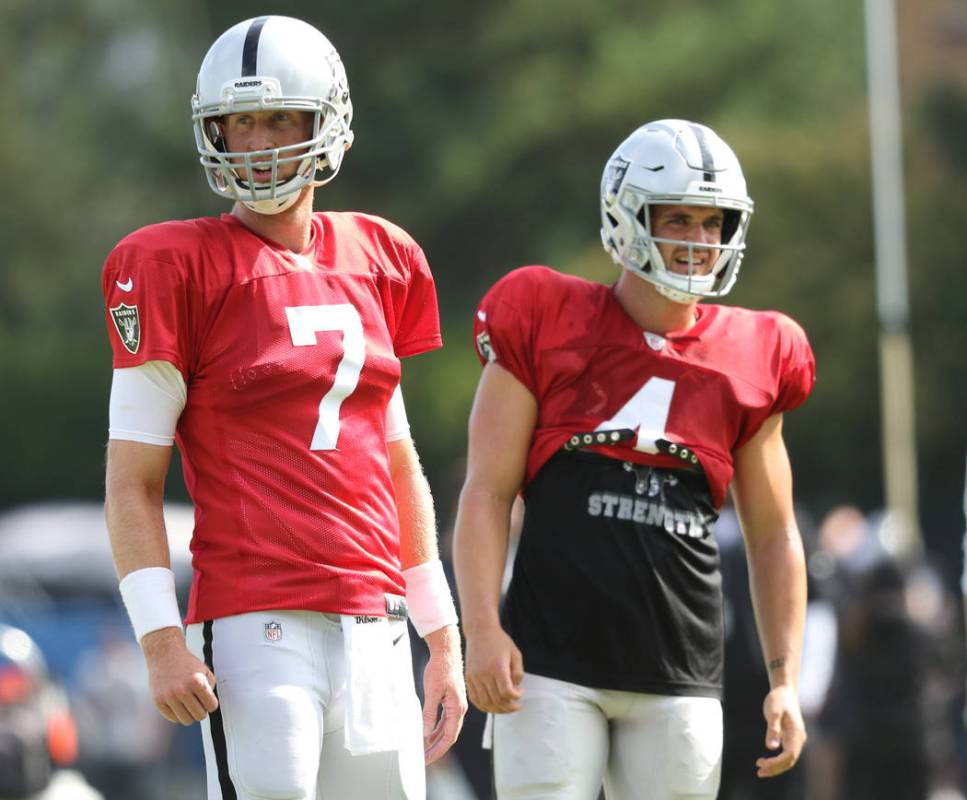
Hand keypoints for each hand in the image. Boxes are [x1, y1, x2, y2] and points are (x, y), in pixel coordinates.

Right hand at [141, 627, 217, 724]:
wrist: (165, 655)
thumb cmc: (188, 665)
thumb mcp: (205, 671)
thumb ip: (211, 688)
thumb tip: (209, 708)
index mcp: (197, 682)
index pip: (211, 706)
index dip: (211, 704)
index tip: (207, 699)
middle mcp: (183, 690)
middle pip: (199, 716)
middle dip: (201, 710)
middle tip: (198, 702)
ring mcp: (169, 697)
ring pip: (186, 721)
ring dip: (190, 714)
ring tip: (188, 704)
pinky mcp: (158, 701)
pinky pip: (173, 718)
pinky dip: (178, 713)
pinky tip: (177, 703)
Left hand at [421, 625, 467, 763]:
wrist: (446, 651)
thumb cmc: (440, 668)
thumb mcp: (432, 691)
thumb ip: (429, 713)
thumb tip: (426, 733)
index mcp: (457, 708)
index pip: (449, 737)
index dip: (438, 750)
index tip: (427, 759)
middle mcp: (460, 709)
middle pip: (449, 736)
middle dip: (437, 749)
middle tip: (424, 760)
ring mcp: (456, 705)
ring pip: (448, 729)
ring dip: (437, 741)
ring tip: (425, 751)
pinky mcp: (452, 701)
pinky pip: (446, 721)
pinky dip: (438, 730)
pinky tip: (430, 735)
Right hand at [464, 625, 523, 713]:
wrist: (480, 631)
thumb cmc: (499, 641)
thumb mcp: (515, 654)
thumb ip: (518, 673)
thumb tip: (516, 689)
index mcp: (497, 667)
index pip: (507, 692)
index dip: (515, 697)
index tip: (520, 693)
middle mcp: (484, 674)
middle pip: (496, 700)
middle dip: (509, 706)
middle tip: (516, 705)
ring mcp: (474, 677)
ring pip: (485, 703)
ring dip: (497, 709)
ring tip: (505, 707)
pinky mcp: (468, 678)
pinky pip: (475, 699)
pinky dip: (484, 706)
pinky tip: (492, 706)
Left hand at [756, 685, 806, 777]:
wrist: (784, 690)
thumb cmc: (778, 700)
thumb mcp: (774, 712)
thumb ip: (773, 729)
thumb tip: (772, 748)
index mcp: (796, 734)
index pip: (789, 756)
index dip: (776, 763)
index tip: (762, 763)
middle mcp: (798, 739)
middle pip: (789, 761)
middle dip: (775, 769)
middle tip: (759, 772)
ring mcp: (795, 739)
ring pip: (788, 759)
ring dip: (776, 767)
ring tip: (760, 770)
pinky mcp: (790, 737)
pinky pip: (785, 754)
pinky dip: (776, 760)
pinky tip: (765, 761)